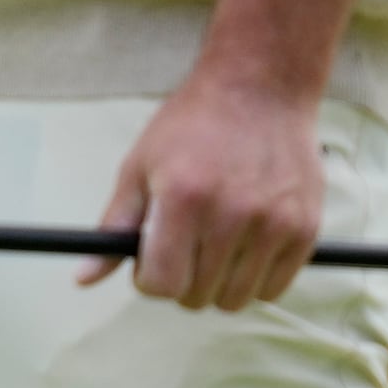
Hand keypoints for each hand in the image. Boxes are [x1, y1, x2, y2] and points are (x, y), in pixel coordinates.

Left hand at [82, 73, 324, 312]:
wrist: (261, 88)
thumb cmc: (192, 126)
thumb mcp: (141, 165)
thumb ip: (114, 225)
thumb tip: (83, 277)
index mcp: (183, 198)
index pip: (161, 283)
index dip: (149, 278)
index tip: (153, 260)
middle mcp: (231, 214)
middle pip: (197, 296)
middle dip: (183, 278)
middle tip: (187, 243)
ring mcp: (272, 224)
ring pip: (235, 299)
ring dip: (219, 282)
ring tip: (217, 241)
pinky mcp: (304, 229)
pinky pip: (273, 289)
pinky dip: (256, 278)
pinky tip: (247, 243)